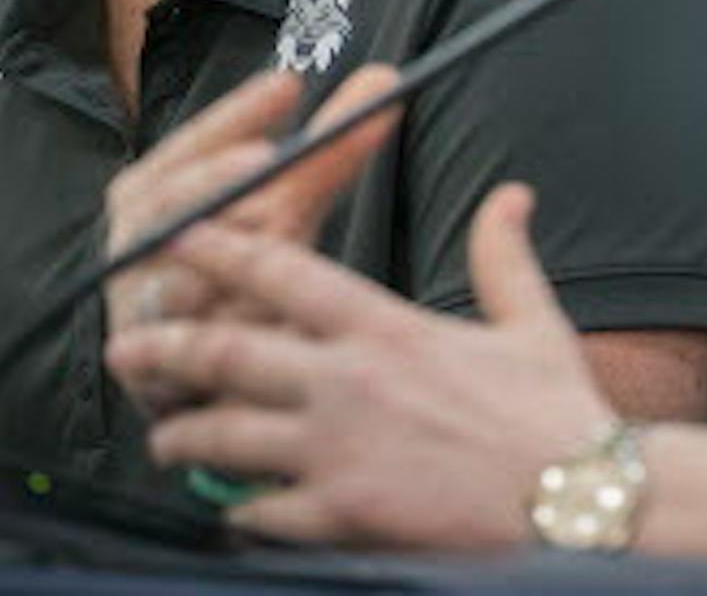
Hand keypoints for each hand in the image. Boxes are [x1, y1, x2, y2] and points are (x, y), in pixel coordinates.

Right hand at [103, 64, 403, 412]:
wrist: (198, 363)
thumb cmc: (242, 259)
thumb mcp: (284, 203)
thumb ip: (325, 151)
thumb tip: (386, 77)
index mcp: (151, 192)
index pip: (188, 144)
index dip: (236, 114)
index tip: (288, 84)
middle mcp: (133, 246)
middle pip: (169, 208)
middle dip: (217, 183)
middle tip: (270, 159)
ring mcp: (134, 310)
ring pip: (174, 282)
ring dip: (216, 261)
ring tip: (266, 231)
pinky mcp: (148, 373)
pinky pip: (184, 353)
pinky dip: (224, 334)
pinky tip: (264, 318)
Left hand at [104, 183, 614, 549]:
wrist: (579, 501)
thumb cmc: (558, 412)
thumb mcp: (532, 320)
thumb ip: (503, 253)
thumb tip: (511, 193)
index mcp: (387, 328)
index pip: (282, 272)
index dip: (220, 248)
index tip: (176, 236)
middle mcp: (348, 382)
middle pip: (226, 350)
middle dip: (166, 344)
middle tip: (127, 345)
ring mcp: (338, 452)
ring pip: (224, 434)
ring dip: (184, 433)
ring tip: (164, 436)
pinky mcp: (342, 514)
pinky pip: (259, 509)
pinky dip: (236, 506)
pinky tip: (228, 506)